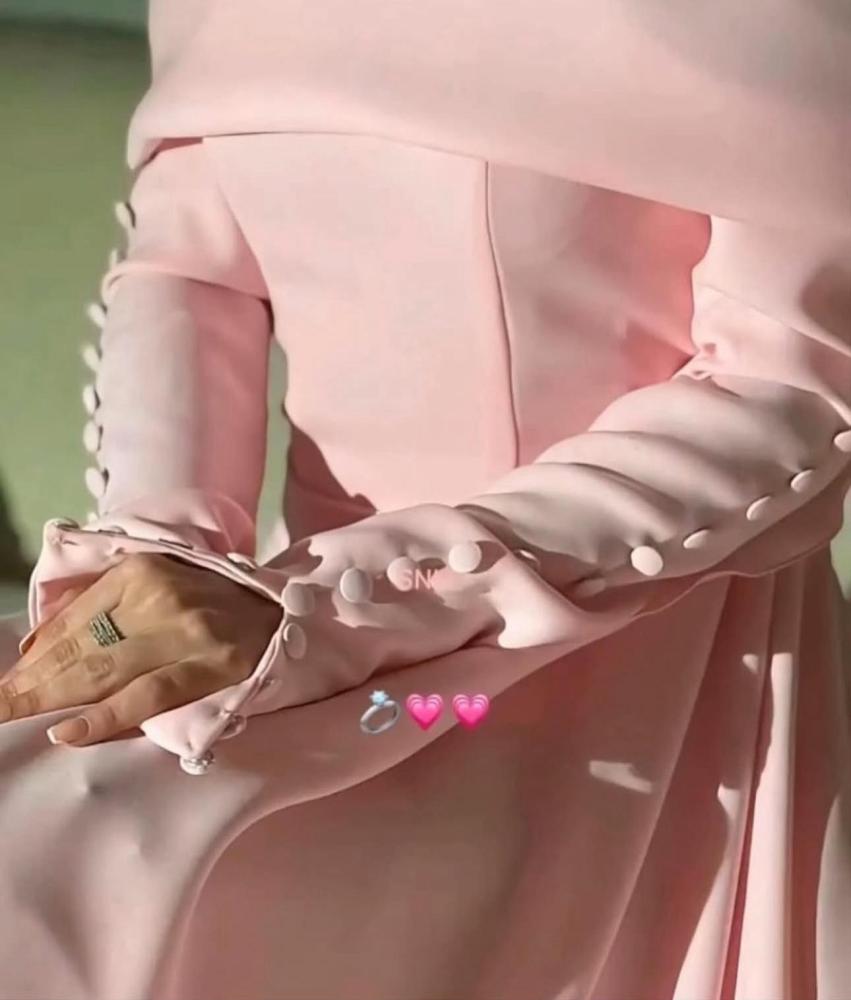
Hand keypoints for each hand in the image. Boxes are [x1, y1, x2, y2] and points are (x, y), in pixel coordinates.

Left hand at [0, 552, 282, 745]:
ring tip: (12, 716)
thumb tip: (33, 642)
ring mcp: (186, 632)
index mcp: (140, 570)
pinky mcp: (211, 667)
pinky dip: (105, 716)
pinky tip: (68, 731)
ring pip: (103, 671)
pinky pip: (147, 696)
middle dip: (30, 683)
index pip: (72, 620)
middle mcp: (159, 595)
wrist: (284, 612)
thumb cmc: (212, 603)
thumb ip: (98, 603)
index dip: (34, 656)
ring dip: (51, 699)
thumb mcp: (157, 583)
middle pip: (80, 648)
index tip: (7, 683)